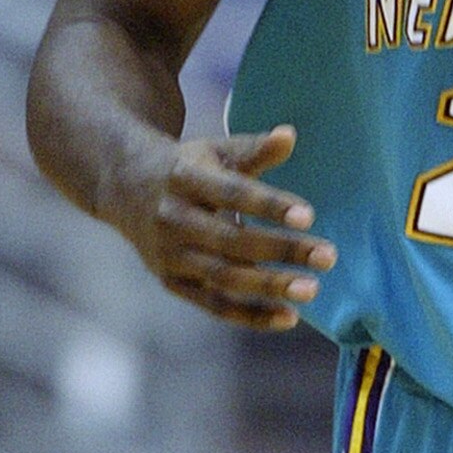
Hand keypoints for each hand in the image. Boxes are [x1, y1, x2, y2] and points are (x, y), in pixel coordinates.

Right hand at [116, 124, 336, 331]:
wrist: (124, 186)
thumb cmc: (186, 167)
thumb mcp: (215, 151)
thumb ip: (254, 148)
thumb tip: (289, 136)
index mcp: (185, 178)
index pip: (233, 194)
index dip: (270, 206)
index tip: (309, 216)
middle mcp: (173, 218)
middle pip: (232, 241)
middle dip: (282, 251)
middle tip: (328, 257)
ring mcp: (169, 254)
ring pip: (223, 277)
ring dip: (270, 287)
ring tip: (312, 290)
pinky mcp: (170, 281)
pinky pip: (213, 305)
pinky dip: (251, 315)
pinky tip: (288, 316)